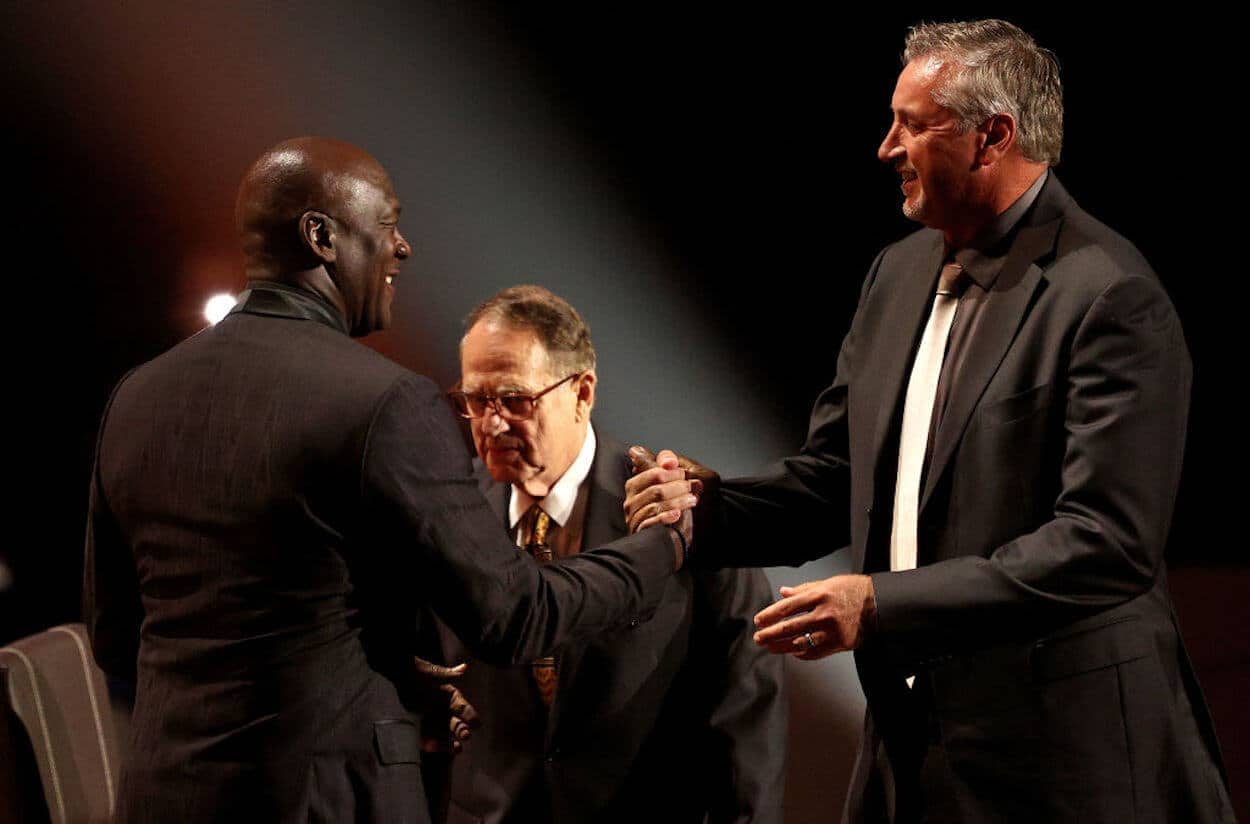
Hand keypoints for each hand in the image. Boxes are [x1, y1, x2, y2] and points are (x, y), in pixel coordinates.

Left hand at [413, 656, 477, 753]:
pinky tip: (432, 746)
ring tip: (458, 749)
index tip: (476, 724)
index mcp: (454, 699)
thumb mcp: (437, 675)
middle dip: (462, 730)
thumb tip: (464, 668)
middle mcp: (447, 711)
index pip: (465, 709)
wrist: (403, 678)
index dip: (470, 716)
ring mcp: (435, 720)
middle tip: (466, 735)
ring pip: (445, 735)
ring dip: (451, 743)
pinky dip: (431, 744)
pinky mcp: (423, 727)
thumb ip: (451, 675)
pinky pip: (429, 738)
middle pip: (457, 724)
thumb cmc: (422, 674)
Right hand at [624, 446, 712, 533]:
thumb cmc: (672, 506)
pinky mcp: (639, 530)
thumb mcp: (671, 479)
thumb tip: (669, 461)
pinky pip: (652, 521)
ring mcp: (634, 516)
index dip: (672, 472)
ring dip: (678, 501)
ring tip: (691, 500)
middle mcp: (631, 500)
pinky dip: (666, 516)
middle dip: (677, 486)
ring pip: (655, 505)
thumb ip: (667, 462)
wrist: (673, 535)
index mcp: (635, 485)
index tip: (683, 474)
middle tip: (691, 487)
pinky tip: (678, 514)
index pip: (653, 473)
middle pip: (656, 488)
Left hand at [752, 575, 874, 659]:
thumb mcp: (827, 583)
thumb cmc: (852, 590)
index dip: (770, 615)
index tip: (759, 620)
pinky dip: (802, 654)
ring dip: (782, 647)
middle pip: (790, 627)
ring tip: (770, 647)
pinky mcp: (839, 643)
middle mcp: (824, 613)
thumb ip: (803, 589)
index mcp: (819, 595)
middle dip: (771, 634)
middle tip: (758, 638)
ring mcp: (832, 630)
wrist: (878, 604)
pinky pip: (816, 653)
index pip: (787, 607)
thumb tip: (783, 592)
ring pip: (801, 642)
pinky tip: (793, 652)